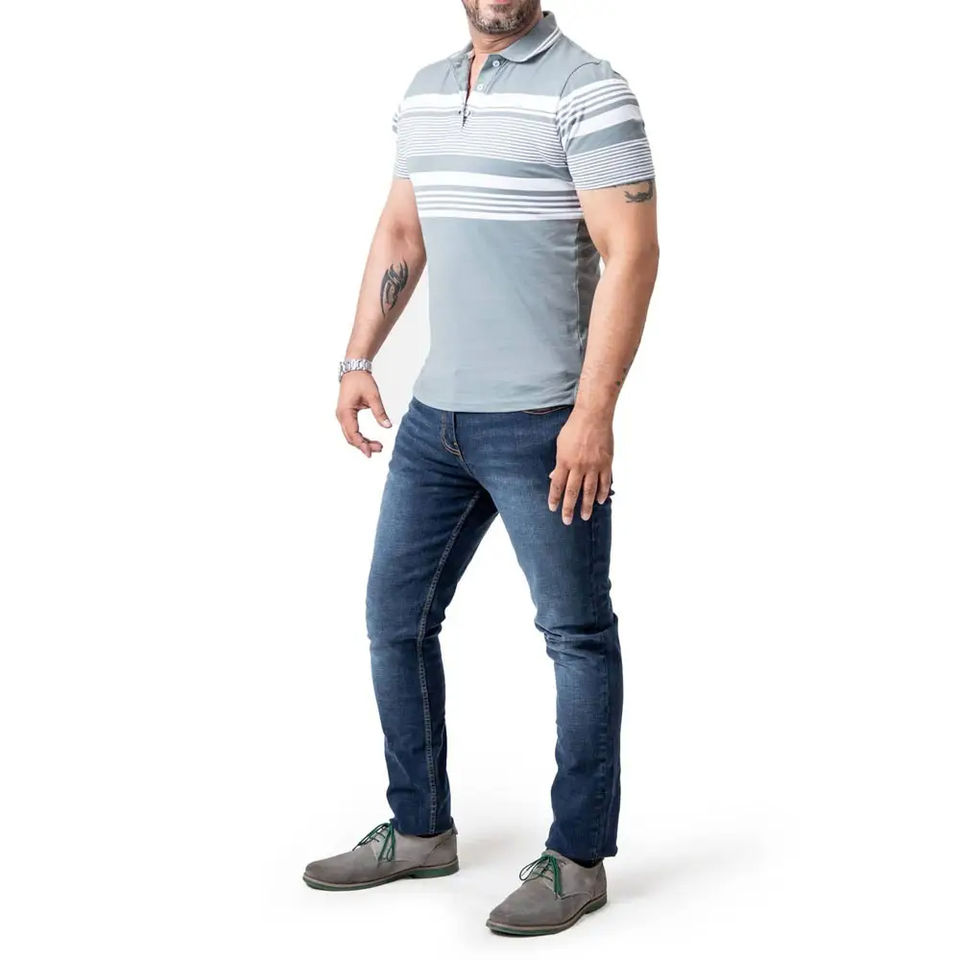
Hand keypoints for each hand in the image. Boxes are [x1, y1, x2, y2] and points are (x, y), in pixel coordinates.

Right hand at [336, 371, 391, 456]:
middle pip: (350, 437)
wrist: (354, 370)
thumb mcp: (373, 396)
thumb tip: (388, 426)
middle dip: (364, 445)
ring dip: (362, 442)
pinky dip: (360, 436)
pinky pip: (351, 430)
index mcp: (345, 412)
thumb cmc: (361, 380)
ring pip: (350, 435)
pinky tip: (369, 440)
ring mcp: (342, 416)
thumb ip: (380, 412)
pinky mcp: (345, 415)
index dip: (362, 445)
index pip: (353, 434)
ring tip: (377, 445)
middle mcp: (341, 416)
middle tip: (379, 448)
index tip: (370, 452)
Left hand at [548, 407, 613, 522]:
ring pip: (589, 491)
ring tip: (584, 517)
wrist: (593, 416)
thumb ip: (559, 463)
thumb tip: (554, 477)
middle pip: (572, 492)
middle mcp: (579, 466)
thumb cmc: (574, 428)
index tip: (552, 509)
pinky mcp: (606, 463)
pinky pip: (604, 482)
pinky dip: (602, 492)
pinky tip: (600, 501)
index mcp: (564, 461)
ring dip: (586, 505)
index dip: (554, 498)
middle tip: (567, 521)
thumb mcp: (560, 444)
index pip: (557, 485)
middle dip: (569, 508)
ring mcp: (593, 466)